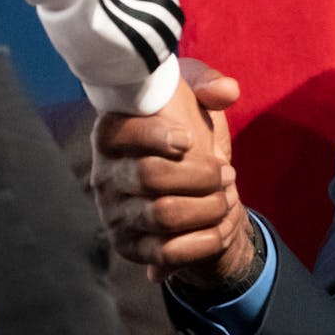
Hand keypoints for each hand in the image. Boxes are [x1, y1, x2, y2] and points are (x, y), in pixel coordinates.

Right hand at [92, 58, 253, 285]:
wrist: (196, 186)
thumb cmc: (189, 130)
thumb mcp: (196, 96)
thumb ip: (208, 82)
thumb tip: (225, 92)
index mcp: (112, 134)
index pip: (120, 133)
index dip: (155, 135)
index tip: (188, 139)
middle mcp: (106, 176)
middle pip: (150, 176)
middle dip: (201, 175)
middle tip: (227, 172)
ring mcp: (116, 215)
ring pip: (163, 215)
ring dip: (209, 207)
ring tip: (227, 196)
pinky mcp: (131, 247)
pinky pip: (167, 253)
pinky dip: (204, 240)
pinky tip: (222, 226)